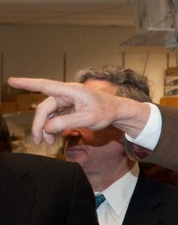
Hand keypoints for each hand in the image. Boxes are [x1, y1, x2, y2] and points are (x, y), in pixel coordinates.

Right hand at [7, 77, 150, 144]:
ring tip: (47, 144)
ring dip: (46, 128)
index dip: (27, 84)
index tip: (11, 80)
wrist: (118, 112)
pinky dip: (53, 127)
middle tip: (38, 142)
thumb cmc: (106, 112)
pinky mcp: (70, 108)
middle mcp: (66, 94)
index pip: (44, 86)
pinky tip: (54, 138)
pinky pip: (56, 117)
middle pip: (45, 108)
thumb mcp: (88, 119)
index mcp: (70, 91)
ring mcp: (68, 101)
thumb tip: (48, 128)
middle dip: (40, 125)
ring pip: (50, 114)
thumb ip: (67, 123)